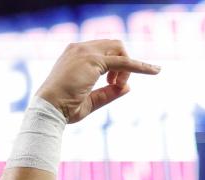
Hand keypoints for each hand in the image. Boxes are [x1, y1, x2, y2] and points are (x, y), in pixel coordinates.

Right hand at [35, 39, 160, 122]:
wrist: (49, 108)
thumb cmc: (65, 107)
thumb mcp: (91, 100)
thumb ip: (109, 92)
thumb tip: (128, 86)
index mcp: (76, 54)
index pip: (103, 50)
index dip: (116, 66)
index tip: (117, 81)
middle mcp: (80, 49)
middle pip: (114, 46)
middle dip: (124, 64)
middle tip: (117, 84)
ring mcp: (86, 52)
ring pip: (120, 51)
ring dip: (127, 68)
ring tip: (115, 85)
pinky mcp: (93, 61)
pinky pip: (124, 62)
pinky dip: (140, 67)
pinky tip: (155, 71)